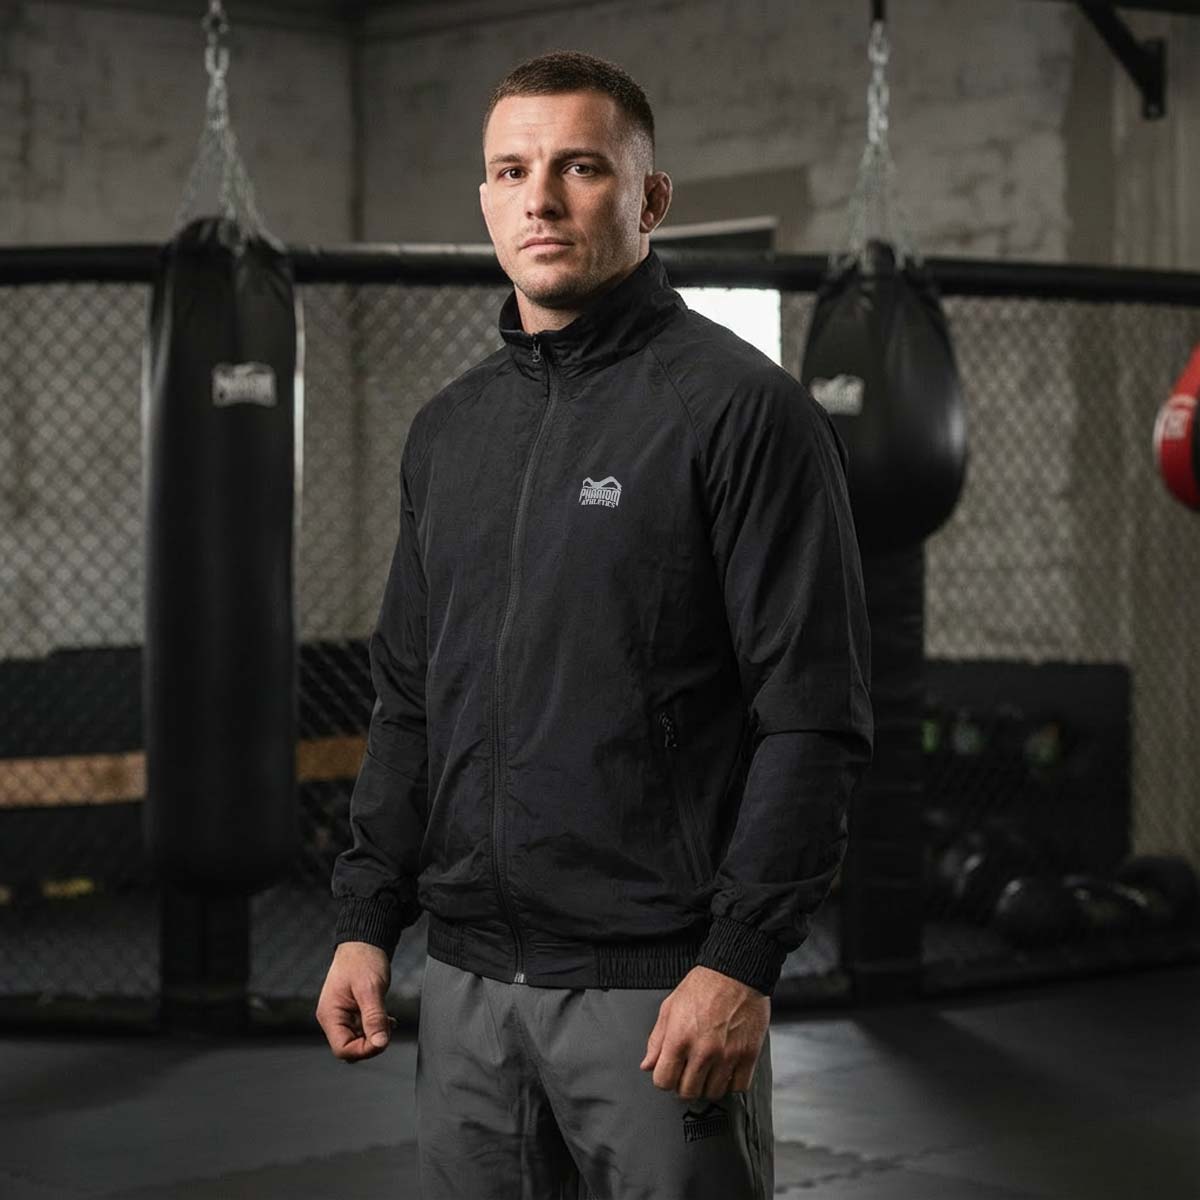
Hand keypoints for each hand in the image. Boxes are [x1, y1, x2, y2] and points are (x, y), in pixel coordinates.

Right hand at [315, 941, 396, 1061]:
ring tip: (387, 1020)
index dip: (364, 1050)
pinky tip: (387, 1020)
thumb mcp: (370, 988)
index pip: (342, 1049)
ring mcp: (343, 1015)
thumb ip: (374, 1017)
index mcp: (330, 1014)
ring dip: (375, 1034)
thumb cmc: (363, 959)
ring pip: (358, 1040)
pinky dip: (376, 1028)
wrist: (364, 942)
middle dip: (371, 1043)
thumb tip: (380, 1043)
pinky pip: (363, 1029)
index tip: (383, 1040)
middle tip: (387, 1027)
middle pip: (350, 1048)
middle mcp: (333, 1018)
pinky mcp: (353, 1012)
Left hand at [639, 965, 769, 1100]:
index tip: (670, 1073)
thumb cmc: (703, 985)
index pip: (663, 1081)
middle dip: (685, 1084)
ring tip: (708, 1070)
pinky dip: (731, 1083)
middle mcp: (703, 1050)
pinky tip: (726, 1070)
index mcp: (679, 1038)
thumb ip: (657, 1039)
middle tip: (689, 1072)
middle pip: (688, 1091)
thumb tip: (648, 1065)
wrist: (736, 972)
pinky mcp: (748, 1055)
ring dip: (708, 1085)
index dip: (664, 1079)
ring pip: (713, 1092)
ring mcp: (727, 1055)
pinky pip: (738, 1087)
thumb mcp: (670, 1007)